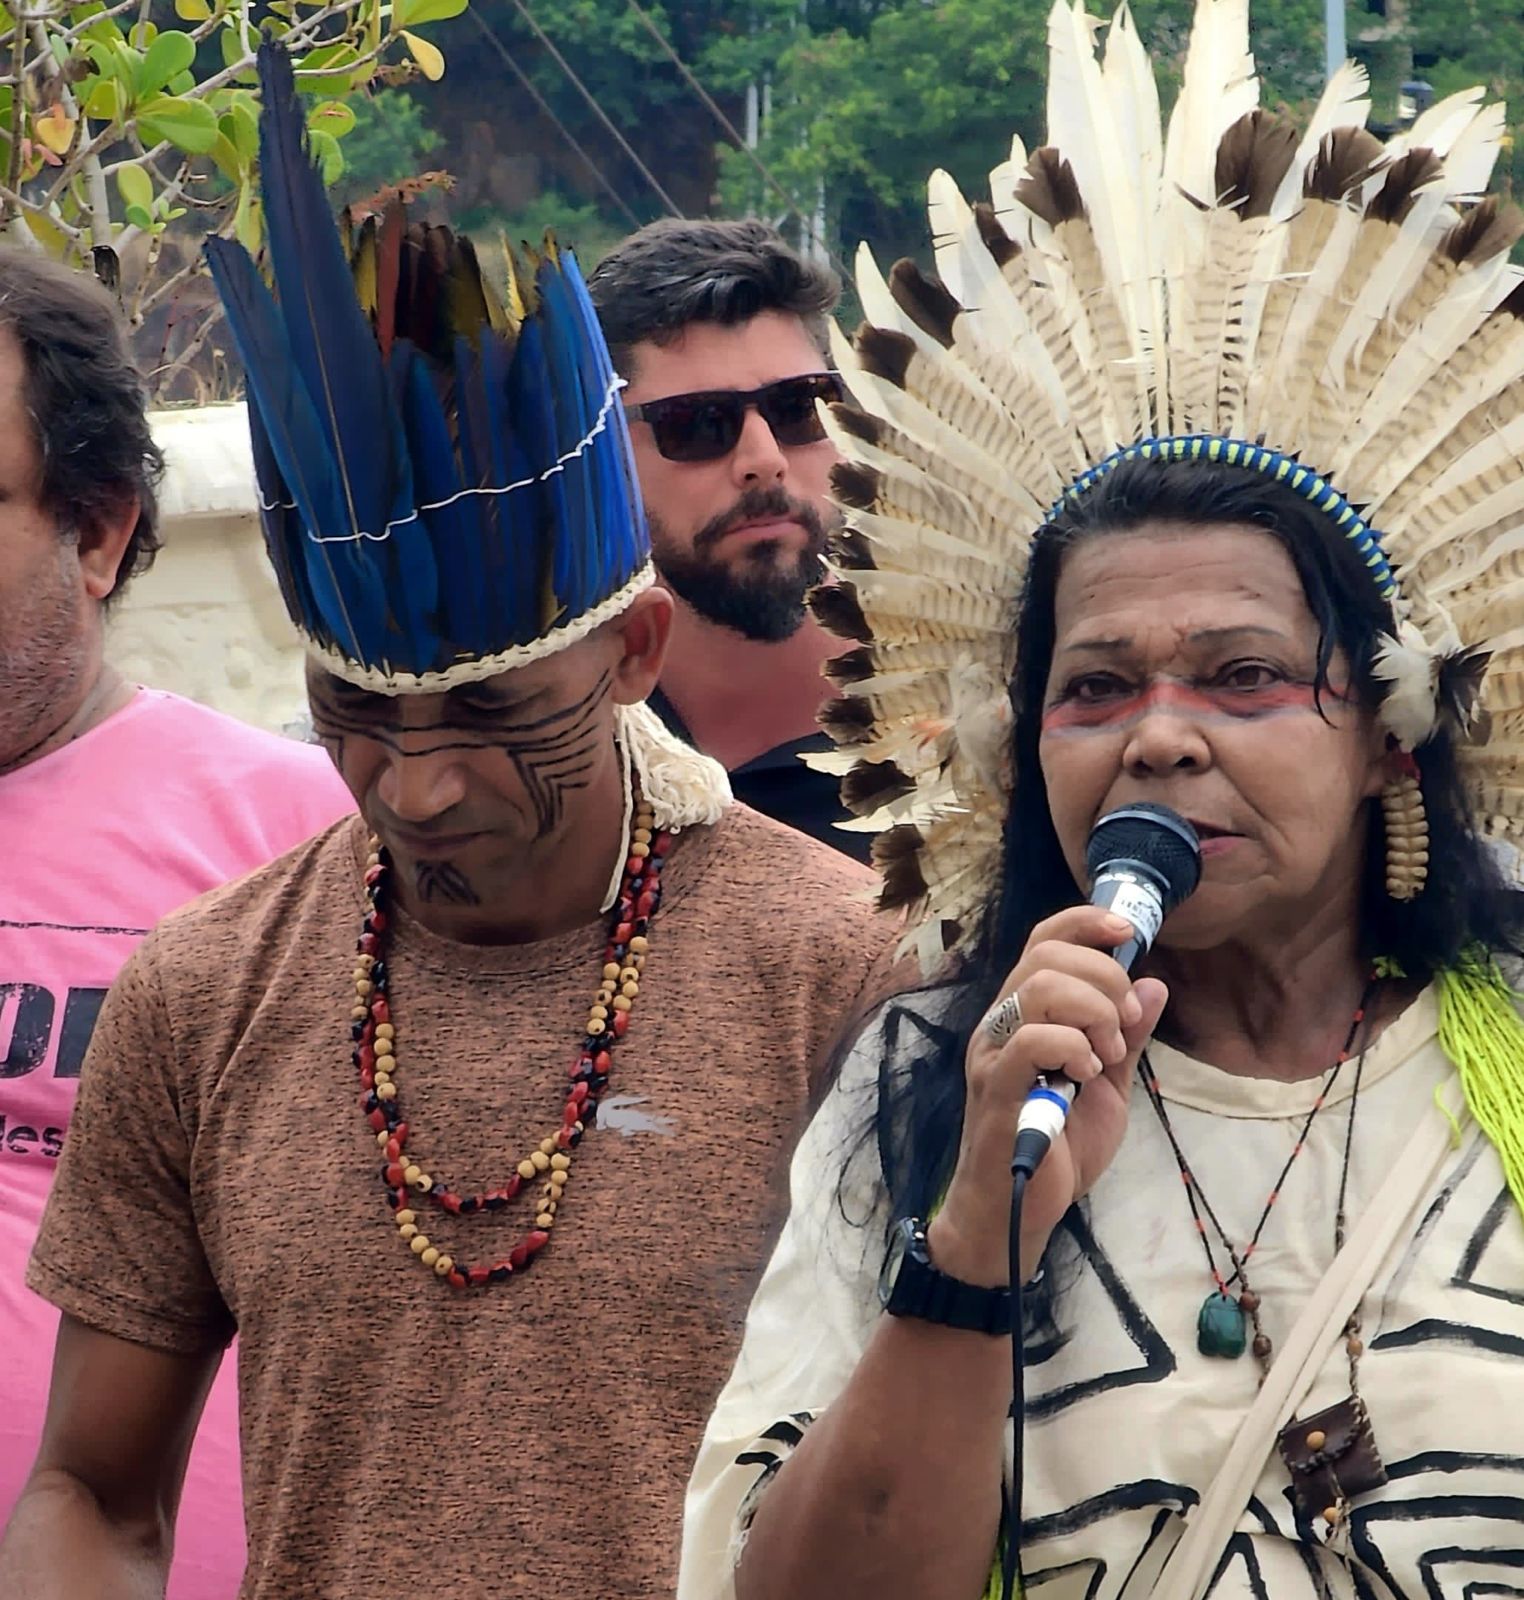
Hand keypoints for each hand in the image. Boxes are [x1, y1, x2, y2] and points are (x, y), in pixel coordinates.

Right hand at [926, 906, 1168, 1286]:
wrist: (1020, 1211)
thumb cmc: (1058, 1146)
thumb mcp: (1108, 1086)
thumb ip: (1127, 1038)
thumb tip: (1154, 986)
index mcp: (1027, 1014)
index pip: (1045, 940)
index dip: (1085, 923)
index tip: (1127, 932)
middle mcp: (1002, 1022)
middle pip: (1046, 955)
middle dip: (1104, 977)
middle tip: (1126, 1026)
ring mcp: (994, 1053)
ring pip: (1037, 988)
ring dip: (1092, 1012)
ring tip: (1108, 1053)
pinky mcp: (996, 1088)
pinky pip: (1030, 1041)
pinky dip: (1071, 1046)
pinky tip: (1086, 1073)